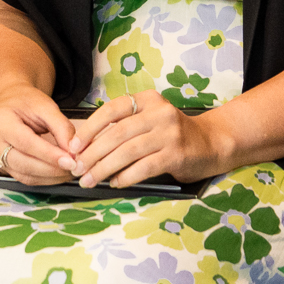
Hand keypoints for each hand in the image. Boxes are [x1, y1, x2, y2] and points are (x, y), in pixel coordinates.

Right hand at [0, 87, 82, 183]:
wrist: (12, 104)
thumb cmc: (27, 103)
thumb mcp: (47, 107)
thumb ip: (61, 127)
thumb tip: (73, 152)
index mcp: (0, 121)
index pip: (26, 143)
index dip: (49, 154)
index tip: (70, 161)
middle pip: (23, 163)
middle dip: (52, 169)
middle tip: (74, 168)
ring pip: (24, 175)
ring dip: (50, 177)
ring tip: (69, 172)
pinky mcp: (1, 167)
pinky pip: (24, 178)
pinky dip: (44, 179)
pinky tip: (58, 174)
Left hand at [67, 91, 228, 187]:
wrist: (211, 143)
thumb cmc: (172, 135)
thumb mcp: (149, 121)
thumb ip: (123, 128)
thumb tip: (85, 148)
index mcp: (148, 100)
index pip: (111, 110)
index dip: (88, 129)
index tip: (72, 146)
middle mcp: (159, 112)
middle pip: (117, 134)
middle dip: (92, 154)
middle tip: (77, 169)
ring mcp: (169, 133)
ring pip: (127, 152)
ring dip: (104, 169)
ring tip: (90, 180)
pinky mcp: (177, 154)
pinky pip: (144, 167)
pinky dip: (125, 177)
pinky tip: (115, 183)